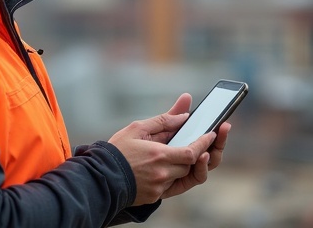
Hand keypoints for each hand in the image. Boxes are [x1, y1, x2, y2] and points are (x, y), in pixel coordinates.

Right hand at [108, 94, 228, 204]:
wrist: (100, 176)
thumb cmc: (117, 150)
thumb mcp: (138, 128)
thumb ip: (164, 121)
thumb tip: (185, 116)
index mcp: (160, 155)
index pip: (192, 152)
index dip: (204, 143)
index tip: (211, 134)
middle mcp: (162, 173)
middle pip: (189, 164)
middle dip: (191, 154)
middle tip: (192, 142)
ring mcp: (159, 187)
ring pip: (181, 175)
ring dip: (180, 165)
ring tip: (169, 154)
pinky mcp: (155, 196)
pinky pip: (171, 186)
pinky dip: (170, 175)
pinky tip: (158, 167)